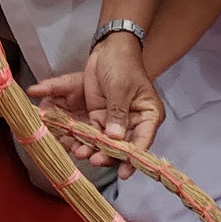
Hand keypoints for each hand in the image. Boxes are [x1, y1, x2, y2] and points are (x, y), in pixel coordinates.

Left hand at [29, 33, 163, 177]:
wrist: (109, 49)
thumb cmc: (123, 65)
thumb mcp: (120, 87)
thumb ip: (117, 112)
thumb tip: (115, 137)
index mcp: (148, 116)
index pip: (143, 141)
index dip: (133, 158)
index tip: (123, 172)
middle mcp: (134, 123)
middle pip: (122, 146)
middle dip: (107, 155)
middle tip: (93, 159)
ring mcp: (115, 122)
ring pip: (104, 143)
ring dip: (92, 149)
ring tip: (79, 152)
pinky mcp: (99, 118)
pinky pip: (91, 133)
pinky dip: (82, 139)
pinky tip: (72, 144)